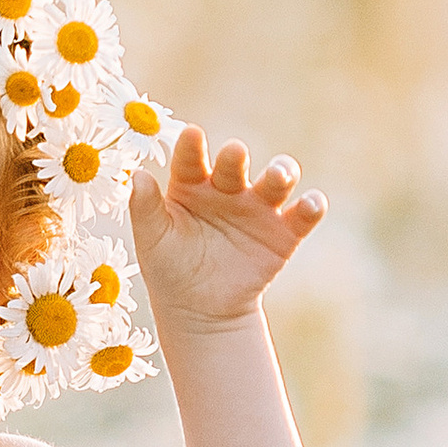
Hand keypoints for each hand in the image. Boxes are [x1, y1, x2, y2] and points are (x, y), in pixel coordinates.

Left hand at [127, 127, 323, 335]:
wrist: (200, 312)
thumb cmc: (170, 270)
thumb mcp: (152, 241)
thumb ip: (145, 208)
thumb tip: (136, 175)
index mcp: (191, 184)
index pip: (190, 158)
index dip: (191, 146)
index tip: (191, 134)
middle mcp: (227, 188)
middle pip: (236, 164)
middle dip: (236, 157)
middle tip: (236, 153)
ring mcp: (257, 208)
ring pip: (277, 179)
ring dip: (282, 171)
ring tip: (280, 176)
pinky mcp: (283, 232)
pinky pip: (302, 214)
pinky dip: (312, 206)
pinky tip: (312, 204)